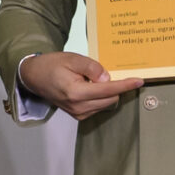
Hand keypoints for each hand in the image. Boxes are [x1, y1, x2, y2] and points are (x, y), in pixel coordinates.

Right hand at [21, 52, 144, 121]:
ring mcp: (78, 113)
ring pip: (106, 104)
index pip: (108, 90)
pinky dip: (101, 97)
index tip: (139, 81)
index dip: (125, 85)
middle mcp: (78, 107)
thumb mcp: (72, 59)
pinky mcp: (78, 115)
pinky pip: (99, 107)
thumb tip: (108, 78)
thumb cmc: (52, 65)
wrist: (34, 77)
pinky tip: (91, 86)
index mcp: (76, 93)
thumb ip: (92, 67)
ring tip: (93, 78)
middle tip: (108, 73)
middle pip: (111, 99)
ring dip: (108, 92)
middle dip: (116, 87)